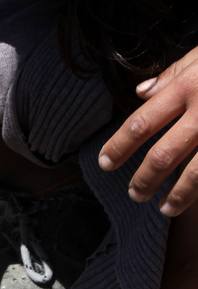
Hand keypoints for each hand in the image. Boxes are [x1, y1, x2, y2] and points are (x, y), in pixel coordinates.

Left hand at [99, 45, 197, 215]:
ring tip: (164, 208)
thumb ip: (173, 73)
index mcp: (188, 88)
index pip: (141, 124)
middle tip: (135, 194)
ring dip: (177, 196)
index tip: (106, 163)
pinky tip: (197, 200)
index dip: (119, 147)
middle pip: (162, 156)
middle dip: (144, 179)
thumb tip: (140, 93)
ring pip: (195, 173)